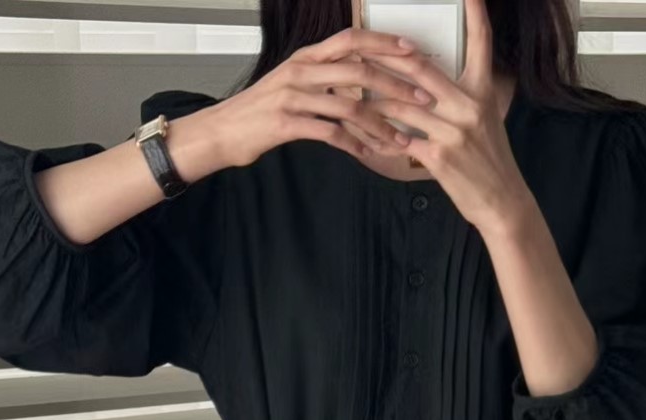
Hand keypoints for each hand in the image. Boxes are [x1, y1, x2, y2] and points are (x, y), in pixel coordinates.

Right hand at [170, 28, 436, 175]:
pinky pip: (329, 133)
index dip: (385, 43)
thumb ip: (323, 77)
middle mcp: (302, 70)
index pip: (352, 39)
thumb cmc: (260, 111)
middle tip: (423, 100)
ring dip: (380, 124)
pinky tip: (368, 154)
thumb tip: (357, 77)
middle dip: (396, 85)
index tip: (413, 53)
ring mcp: (294, 96)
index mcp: (307, 57)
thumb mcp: (292, 84)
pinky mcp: (287, 124)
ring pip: (349, 105)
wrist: (222, 131)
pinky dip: (353, 145)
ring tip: (401, 140)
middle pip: (359, 70)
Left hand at [349, 0, 533, 234]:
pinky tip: (362, 137)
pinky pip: (399, 141)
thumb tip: (426, 84)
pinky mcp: (440, 157)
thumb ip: (460, 97)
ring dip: (371, 102)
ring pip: (400, 106)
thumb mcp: (485, 118)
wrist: (501, 201)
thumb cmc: (489, 159)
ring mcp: (454, 130)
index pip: (480, 42)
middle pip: (419, 68)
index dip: (475, 11)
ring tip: (349, 96)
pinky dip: (378, 138)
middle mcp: (469, 105)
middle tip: (359, 48)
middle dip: (384, 57)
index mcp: (481, 90)